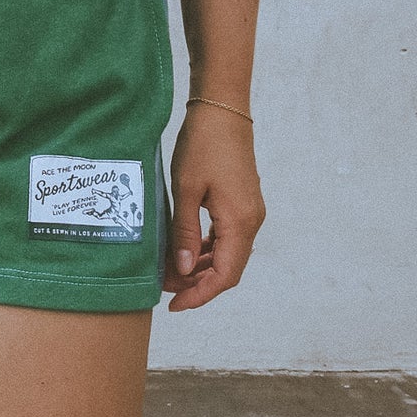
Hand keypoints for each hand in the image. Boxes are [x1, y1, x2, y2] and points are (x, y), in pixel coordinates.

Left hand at [163, 105, 264, 311]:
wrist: (222, 111)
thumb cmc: (202, 145)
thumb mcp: (186, 190)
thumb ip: (184, 232)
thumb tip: (181, 269)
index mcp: (240, 222)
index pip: (224, 276)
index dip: (200, 295)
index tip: (174, 305)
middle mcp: (251, 221)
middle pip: (228, 269)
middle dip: (197, 284)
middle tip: (165, 289)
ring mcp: (249, 212)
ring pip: (227, 254)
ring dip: (200, 267)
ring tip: (169, 271)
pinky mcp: (242, 204)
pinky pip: (226, 237)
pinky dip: (206, 249)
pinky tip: (184, 249)